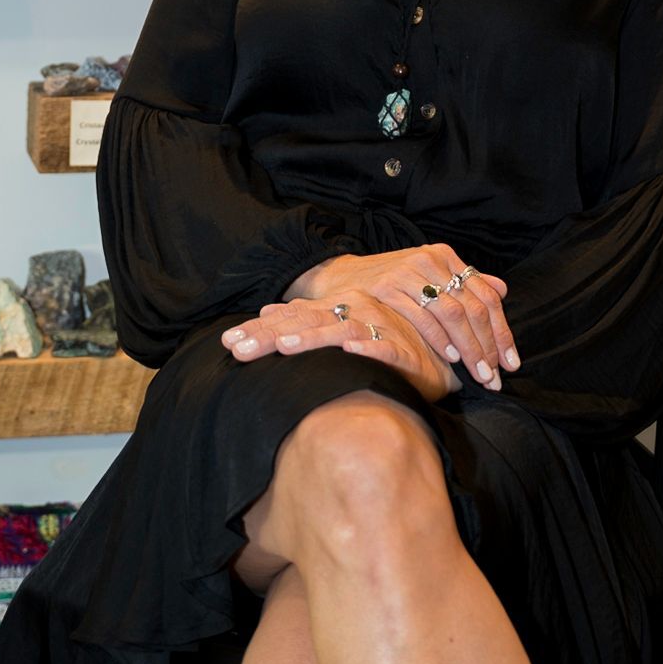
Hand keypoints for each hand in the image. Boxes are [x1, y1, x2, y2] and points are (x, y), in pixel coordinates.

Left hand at [221, 293, 458, 404]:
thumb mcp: (339, 330)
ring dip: (313, 339)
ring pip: (339, 332)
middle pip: (303, 324)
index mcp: (332, 312)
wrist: (435, 352)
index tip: (227, 343)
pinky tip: (351, 350)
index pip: (288, 320)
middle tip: (239, 349)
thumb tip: (267, 311)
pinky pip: (383, 347)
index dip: (257, 330)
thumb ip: (305, 320)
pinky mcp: (401, 350)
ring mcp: (375, 329)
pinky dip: (367, 348)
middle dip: (269, 337)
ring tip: (286, 348)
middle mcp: (350, 315)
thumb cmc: (381, 341)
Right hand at [285, 245, 517, 387]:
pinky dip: (439, 338)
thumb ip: (464, 283)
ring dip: (469, 347)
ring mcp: (410, 272)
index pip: (487, 296)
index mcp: (446, 258)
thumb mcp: (428, 277)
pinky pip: (423, 316)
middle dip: (489, 346)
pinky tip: (450, 356)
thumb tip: (502, 290)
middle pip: (474, 306)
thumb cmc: (389, 283)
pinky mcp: (389, 287)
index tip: (511, 363)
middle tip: (495, 376)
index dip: (502, 332)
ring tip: (478, 373)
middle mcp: (432, 261)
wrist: (339, 277)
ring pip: (453, 312)